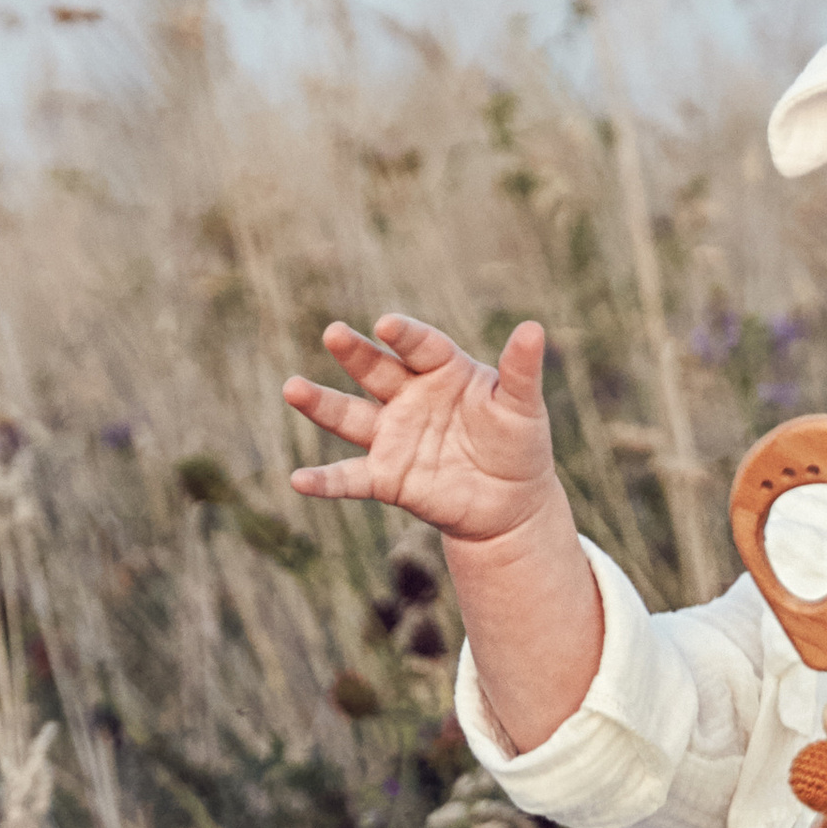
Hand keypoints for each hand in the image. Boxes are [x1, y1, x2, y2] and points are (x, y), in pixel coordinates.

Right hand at [284, 315, 558, 548]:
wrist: (510, 502)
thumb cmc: (518, 443)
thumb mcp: (523, 407)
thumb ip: (521, 371)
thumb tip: (534, 328)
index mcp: (443, 370)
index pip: (420, 346)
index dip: (404, 335)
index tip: (386, 325)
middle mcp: (409, 397)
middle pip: (376, 370)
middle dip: (355, 352)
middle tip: (334, 332)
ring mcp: (392, 436)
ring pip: (350, 416)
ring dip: (321, 403)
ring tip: (293, 387)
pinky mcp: (385, 477)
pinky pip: (349, 478)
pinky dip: (324, 482)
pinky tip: (299, 480)